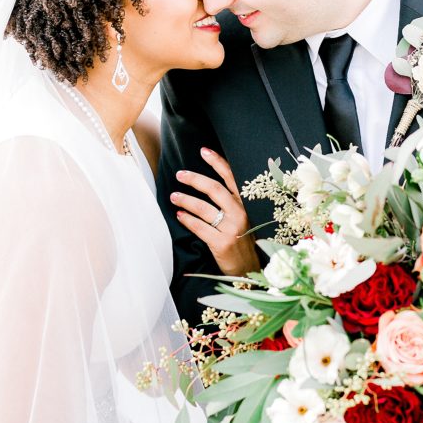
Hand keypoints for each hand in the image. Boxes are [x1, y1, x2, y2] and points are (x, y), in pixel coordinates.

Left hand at [171, 148, 260, 277]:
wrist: (249, 270)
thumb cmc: (243, 241)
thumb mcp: (244, 219)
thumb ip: (232, 203)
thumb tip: (210, 185)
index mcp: (247, 205)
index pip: (232, 178)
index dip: (218, 163)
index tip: (203, 151)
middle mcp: (241, 214)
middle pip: (215, 189)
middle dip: (195, 179)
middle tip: (180, 175)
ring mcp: (232, 229)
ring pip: (204, 208)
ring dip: (186, 200)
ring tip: (174, 196)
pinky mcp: (222, 243)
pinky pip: (200, 227)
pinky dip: (187, 220)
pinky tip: (179, 215)